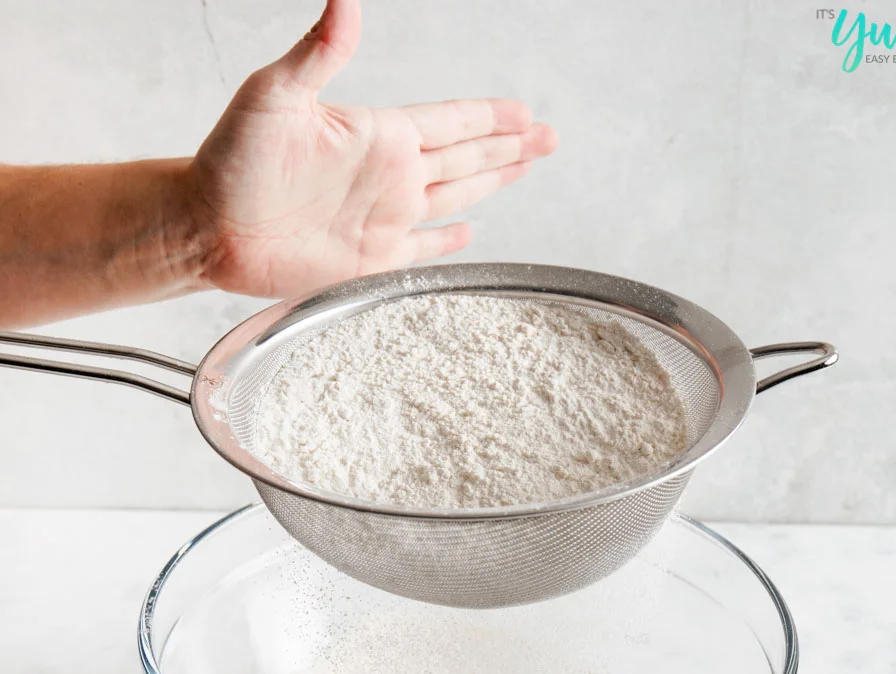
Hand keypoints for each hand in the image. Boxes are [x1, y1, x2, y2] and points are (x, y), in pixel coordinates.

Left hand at [189, 0, 557, 297]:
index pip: (450, 121)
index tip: (522, 110)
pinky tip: (468, 232)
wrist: (207, 226)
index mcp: (378, 135)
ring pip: (457, 195)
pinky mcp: (372, 259)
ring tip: (526, 167)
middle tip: (547, 137)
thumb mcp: (274, 95)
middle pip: (468, 156)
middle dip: (510, 147)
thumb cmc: (231, 159)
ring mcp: (384, 218)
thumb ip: (318, 52)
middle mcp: (390, 175)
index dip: (489, 116)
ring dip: (494, 181)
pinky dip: (449, 243)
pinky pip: (423, 250)